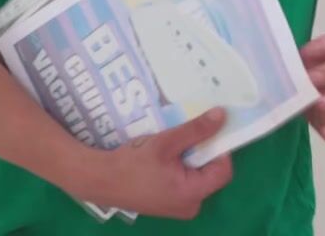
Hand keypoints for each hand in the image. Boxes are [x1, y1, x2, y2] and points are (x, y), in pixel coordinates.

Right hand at [73, 108, 233, 219]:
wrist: (101, 180)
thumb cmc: (133, 163)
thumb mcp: (166, 142)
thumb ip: (195, 130)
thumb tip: (221, 116)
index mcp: (193, 194)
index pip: (223, 170)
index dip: (218, 149)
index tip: (204, 132)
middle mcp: (190, 206)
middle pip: (210, 173)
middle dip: (200, 152)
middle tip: (183, 136)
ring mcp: (178, 207)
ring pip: (195, 176)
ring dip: (187, 158)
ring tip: (170, 145)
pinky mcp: (167, 204)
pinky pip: (183, 182)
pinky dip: (177, 167)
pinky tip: (162, 157)